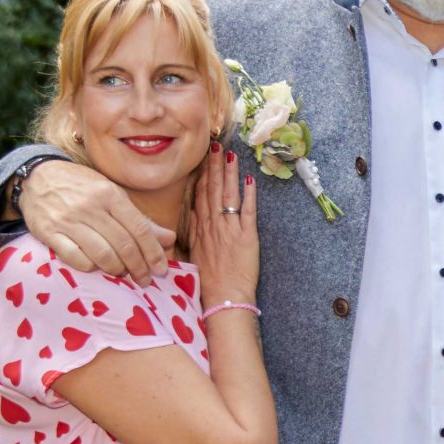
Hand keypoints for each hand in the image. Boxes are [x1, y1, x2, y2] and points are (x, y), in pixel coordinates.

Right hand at [21, 157, 175, 281]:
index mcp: (110, 195)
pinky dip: (90, 267)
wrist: (37, 177)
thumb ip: (139, 219)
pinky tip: (95, 267)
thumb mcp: (112, 194)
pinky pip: (75, 258)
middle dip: (138, 267)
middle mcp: (90, 206)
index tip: (160, 270)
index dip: (153, 252)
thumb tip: (169, 239)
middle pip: (123, 245)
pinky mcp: (49, 232)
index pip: (139, 228)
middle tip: (144, 279)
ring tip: (121, 273)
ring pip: (102, 254)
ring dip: (116, 270)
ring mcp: (68, 220)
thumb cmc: (81, 187)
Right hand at [190, 150, 259, 305]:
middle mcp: (213, 225)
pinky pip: (247, 212)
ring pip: (228, 196)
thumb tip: (193, 213)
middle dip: (214, 166)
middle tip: (216, 146)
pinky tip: (250, 180)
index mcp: (201, 228)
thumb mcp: (194, 252)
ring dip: (229, 174)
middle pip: (212, 190)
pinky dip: (249, 196)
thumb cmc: (209, 280)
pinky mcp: (246, 237)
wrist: (223, 297)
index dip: (202, 175)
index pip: (200, 195)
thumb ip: (194, 231)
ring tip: (230, 155)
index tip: (204, 158)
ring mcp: (229, 230)